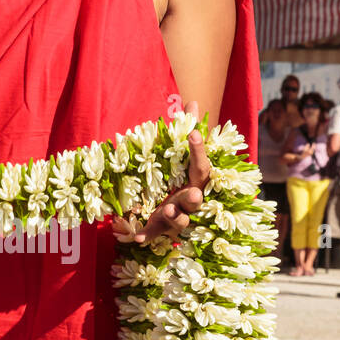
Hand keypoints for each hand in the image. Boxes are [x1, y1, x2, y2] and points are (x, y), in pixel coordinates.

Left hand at [111, 100, 209, 245]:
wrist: (168, 207)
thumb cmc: (178, 176)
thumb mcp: (180, 154)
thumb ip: (186, 129)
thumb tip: (193, 101)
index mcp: (197, 181)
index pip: (203, 166)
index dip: (199, 150)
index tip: (193, 133)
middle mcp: (190, 200)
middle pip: (197, 200)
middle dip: (195, 197)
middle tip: (193, 192)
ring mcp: (177, 216)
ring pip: (180, 221)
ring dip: (174, 216)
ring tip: (167, 210)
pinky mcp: (160, 228)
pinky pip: (154, 234)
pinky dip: (146, 236)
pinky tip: (137, 239)